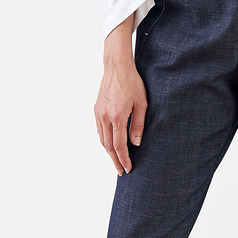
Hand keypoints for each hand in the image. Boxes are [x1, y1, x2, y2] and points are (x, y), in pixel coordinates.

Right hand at [94, 14, 147, 175]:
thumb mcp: (142, 104)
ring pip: (101, 139)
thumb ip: (138, 125)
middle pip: (108, 146)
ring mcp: (98, 113)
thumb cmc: (132, 83)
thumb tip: (136, 143)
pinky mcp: (96, 109)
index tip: (128, 168)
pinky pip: (99, 130)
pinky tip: (110, 144)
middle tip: (121, 170)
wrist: (116, 67)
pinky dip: (104, 140)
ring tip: (116, 160)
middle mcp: (105, 117)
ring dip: (108, 152)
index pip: (119, 145)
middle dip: (115, 160)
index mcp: (118, 117)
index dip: (123, 159)